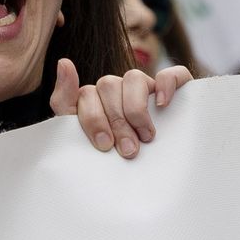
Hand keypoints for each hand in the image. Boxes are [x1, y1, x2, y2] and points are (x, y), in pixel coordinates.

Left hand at [50, 59, 190, 158]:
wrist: (154, 177)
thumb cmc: (112, 152)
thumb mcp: (80, 133)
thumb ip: (64, 100)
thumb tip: (63, 62)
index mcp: (95, 97)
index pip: (86, 93)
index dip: (93, 119)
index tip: (104, 144)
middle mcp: (119, 88)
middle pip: (108, 85)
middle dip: (116, 121)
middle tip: (127, 150)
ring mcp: (146, 87)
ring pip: (134, 77)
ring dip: (136, 109)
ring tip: (145, 137)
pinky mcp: (175, 88)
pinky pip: (171, 74)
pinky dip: (166, 86)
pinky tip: (161, 105)